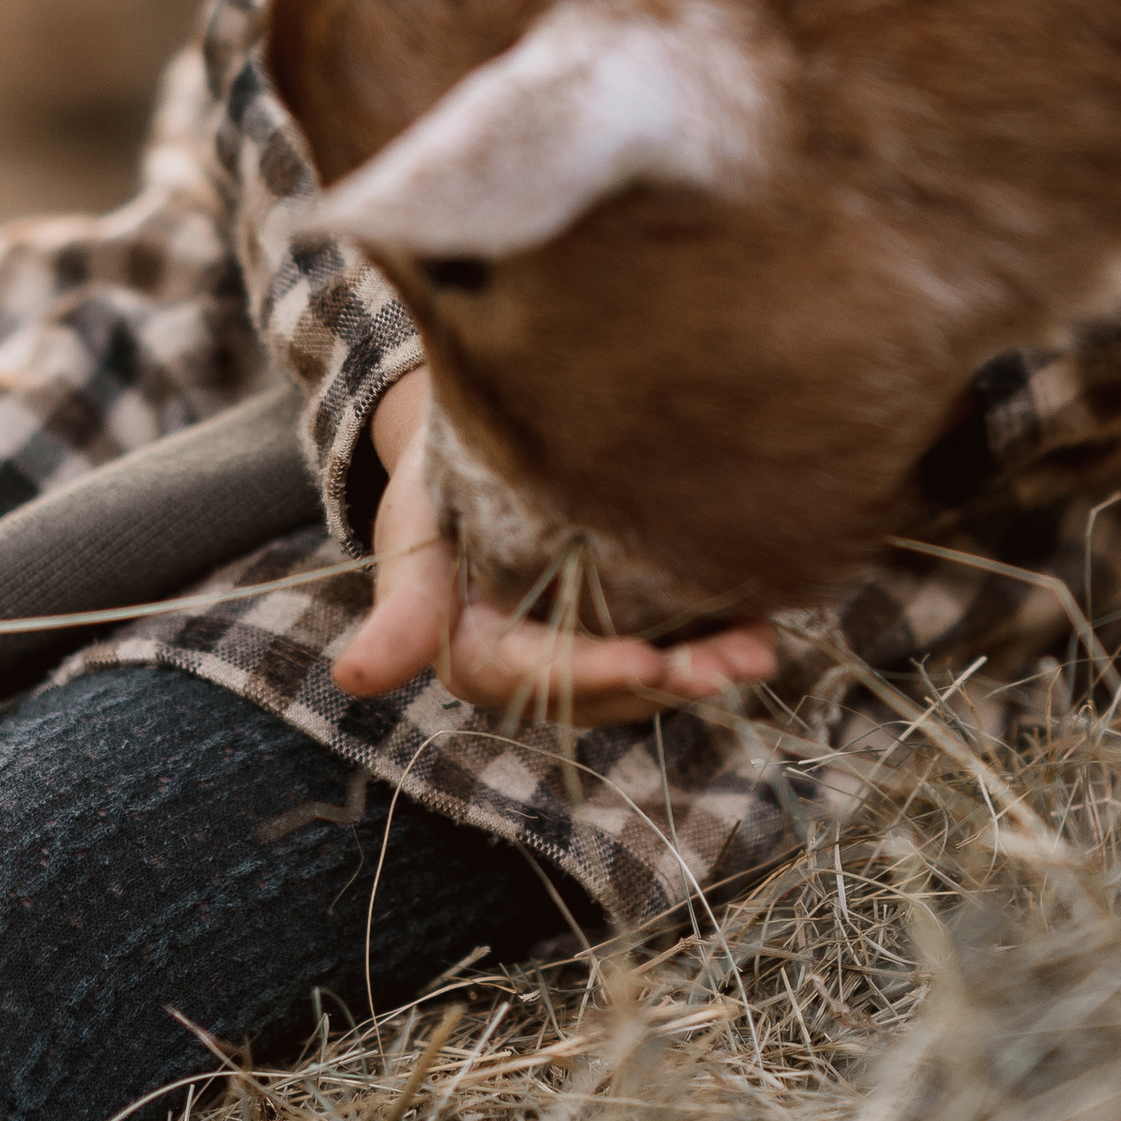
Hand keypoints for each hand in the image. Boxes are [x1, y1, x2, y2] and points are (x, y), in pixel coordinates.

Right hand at [333, 369, 779, 726]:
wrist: (485, 429)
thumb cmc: (438, 474)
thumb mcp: (413, 525)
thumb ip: (402, 606)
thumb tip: (354, 679)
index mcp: (474, 654)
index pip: (532, 677)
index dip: (590, 674)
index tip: (649, 662)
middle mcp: (535, 667)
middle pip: (604, 691)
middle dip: (671, 680)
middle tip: (736, 662)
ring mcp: (588, 646)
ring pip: (649, 678)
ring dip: (706, 668)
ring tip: (762, 649)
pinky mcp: (632, 620)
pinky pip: (677, 641)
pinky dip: (719, 636)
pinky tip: (766, 624)